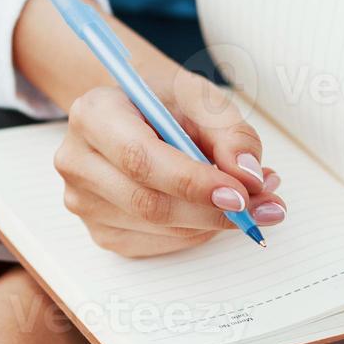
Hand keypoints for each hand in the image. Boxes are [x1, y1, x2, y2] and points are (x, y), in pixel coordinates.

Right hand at [54, 70, 286, 256]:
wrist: (134, 114)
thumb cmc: (165, 102)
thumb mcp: (202, 99)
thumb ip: (231, 134)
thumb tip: (250, 177)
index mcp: (93, 114)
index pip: (140, 158)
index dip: (193, 182)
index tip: (242, 193)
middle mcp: (77, 160)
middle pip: (147, 202)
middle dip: (214, 211)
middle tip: (266, 207)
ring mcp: (82, 201)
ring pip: (158, 229)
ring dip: (212, 222)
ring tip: (251, 200)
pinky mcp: (99, 231)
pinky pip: (157, 244)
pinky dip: (195, 232)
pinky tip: (210, 210)